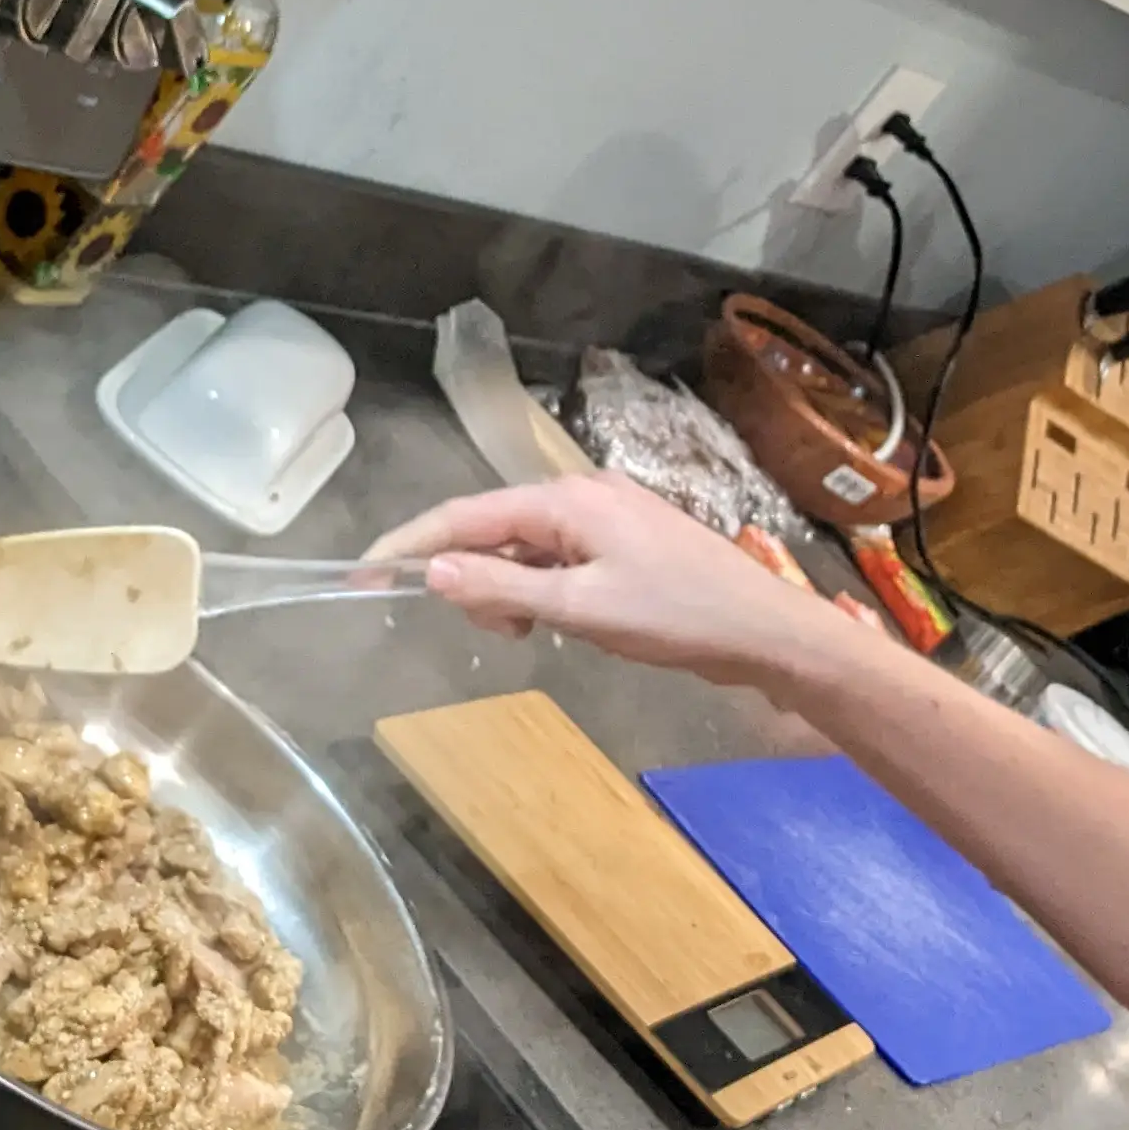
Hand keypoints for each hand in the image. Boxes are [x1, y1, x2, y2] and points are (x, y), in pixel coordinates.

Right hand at [366, 477, 867, 698]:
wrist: (765, 630)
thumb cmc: (676, 616)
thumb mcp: (581, 610)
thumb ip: (503, 590)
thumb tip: (432, 572)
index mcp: (566, 500)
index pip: (464, 516)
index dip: (410, 545)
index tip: (363, 573)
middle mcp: (582, 494)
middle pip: (493, 529)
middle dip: (473, 579)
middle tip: (502, 635)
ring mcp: (608, 515)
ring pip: (526, 548)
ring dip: (512, 591)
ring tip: (538, 635)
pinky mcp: (627, 541)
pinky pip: (560, 559)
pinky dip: (543, 591)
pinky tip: (565, 624)